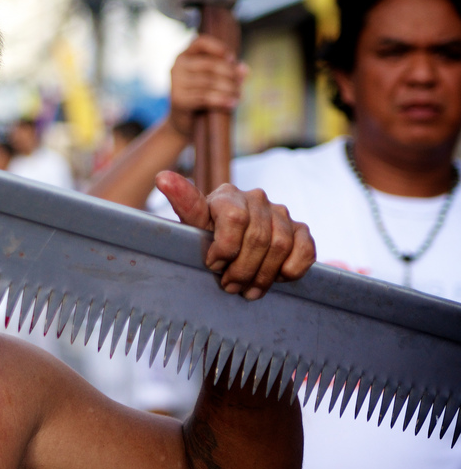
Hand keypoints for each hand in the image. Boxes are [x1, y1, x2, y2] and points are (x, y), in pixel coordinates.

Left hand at [155, 170, 314, 300]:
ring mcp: (280, 213)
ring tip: (248, 290)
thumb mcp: (192, 225)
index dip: (226, 248)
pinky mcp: (300, 228)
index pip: (235, 218)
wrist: (232, 246)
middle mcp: (256, 199)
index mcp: (228, 196)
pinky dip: (291, 269)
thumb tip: (162, 177)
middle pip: (257, 238)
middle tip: (230, 287)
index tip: (213, 264)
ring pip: (280, 246)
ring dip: (264, 275)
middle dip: (242, 270)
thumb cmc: (207, 236)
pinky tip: (277, 278)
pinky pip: (305, 249)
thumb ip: (184, 204)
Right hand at [167, 36, 245, 137]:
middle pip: (210, 65)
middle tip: (241, 84)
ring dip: (229, 89)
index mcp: (184, 56)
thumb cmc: (200, 97)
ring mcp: (175, 83)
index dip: (218, 47)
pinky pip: (204, 97)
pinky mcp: (178, 99)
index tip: (232, 58)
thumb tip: (244, 70)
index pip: (200, 42)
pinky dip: (221, 100)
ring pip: (209, 82)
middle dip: (230, 74)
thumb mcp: (212, 80)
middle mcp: (177, 66)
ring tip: (239, 96)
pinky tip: (232, 103)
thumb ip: (226, 72)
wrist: (183, 122)